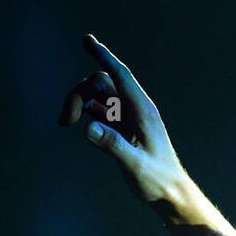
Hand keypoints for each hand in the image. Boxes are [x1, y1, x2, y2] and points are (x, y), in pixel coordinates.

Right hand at [56, 34, 186, 206]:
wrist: (170, 195)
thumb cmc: (158, 182)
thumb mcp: (135, 166)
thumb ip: (113, 146)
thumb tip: (89, 128)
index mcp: (142, 111)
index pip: (120, 75)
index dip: (103, 56)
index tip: (86, 40)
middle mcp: (135, 109)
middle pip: (100, 83)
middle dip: (79, 94)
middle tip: (65, 121)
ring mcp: (128, 118)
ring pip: (98, 96)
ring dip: (80, 103)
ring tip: (67, 123)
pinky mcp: (123, 129)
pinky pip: (100, 112)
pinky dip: (89, 116)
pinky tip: (88, 133)